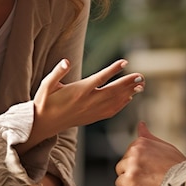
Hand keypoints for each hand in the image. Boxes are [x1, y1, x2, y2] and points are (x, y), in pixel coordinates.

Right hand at [16, 58, 144, 153]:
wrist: (43, 124)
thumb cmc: (44, 101)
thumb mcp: (46, 85)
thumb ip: (57, 72)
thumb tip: (66, 61)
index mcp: (78, 91)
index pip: (100, 78)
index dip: (113, 70)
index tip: (125, 62)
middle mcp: (87, 101)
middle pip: (112, 91)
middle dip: (128, 83)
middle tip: (141, 76)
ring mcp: (91, 111)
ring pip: (114, 101)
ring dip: (129, 93)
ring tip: (141, 85)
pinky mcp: (92, 117)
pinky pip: (111, 111)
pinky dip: (122, 104)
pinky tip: (129, 98)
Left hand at [115, 121, 185, 185]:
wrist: (182, 181)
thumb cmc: (176, 166)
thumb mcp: (164, 146)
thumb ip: (148, 137)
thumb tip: (141, 125)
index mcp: (141, 142)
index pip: (129, 152)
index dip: (138, 162)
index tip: (147, 167)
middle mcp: (134, 152)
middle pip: (123, 162)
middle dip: (132, 170)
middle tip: (147, 176)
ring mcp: (131, 166)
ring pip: (121, 173)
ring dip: (130, 179)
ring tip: (145, 182)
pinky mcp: (129, 180)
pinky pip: (120, 184)